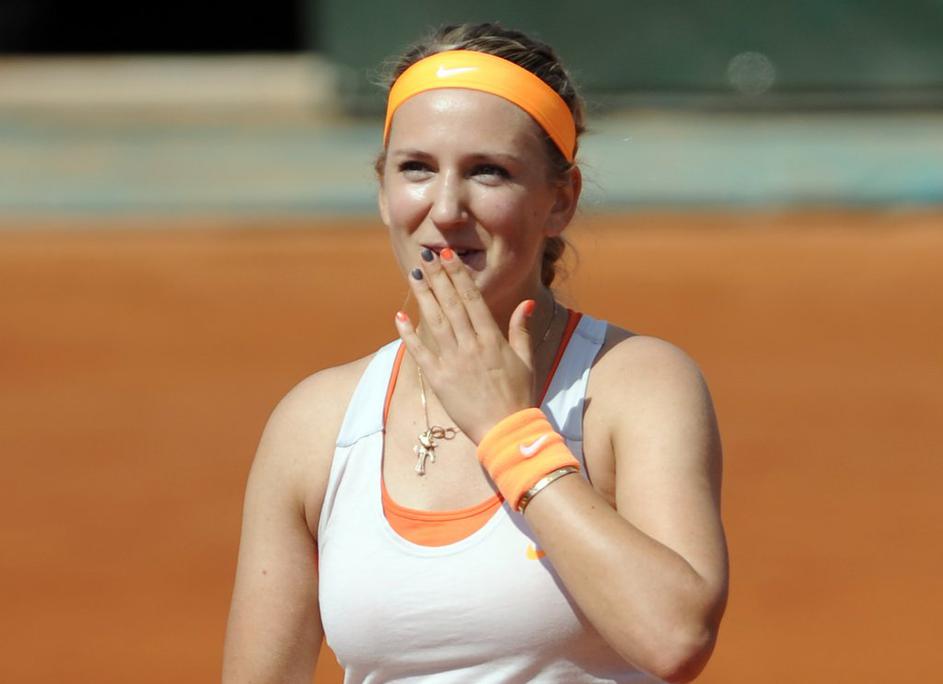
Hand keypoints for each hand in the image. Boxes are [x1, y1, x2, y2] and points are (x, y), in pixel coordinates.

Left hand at [394, 248, 536, 444]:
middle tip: (427, 256)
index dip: (458, 275)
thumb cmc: (520, 396)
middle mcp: (471, 346)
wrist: (506, 431)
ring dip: (423, 296)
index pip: (472, 299)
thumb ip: (521, 330)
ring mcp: (453, 362)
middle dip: (438, 277)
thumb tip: (527, 303)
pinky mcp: (439, 380)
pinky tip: (399, 315)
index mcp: (492, 339)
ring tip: (415, 275)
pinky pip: (420, 352)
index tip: (448, 257)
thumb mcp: (526, 360)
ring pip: (435, 321)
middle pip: (451, 303)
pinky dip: (408, 333)